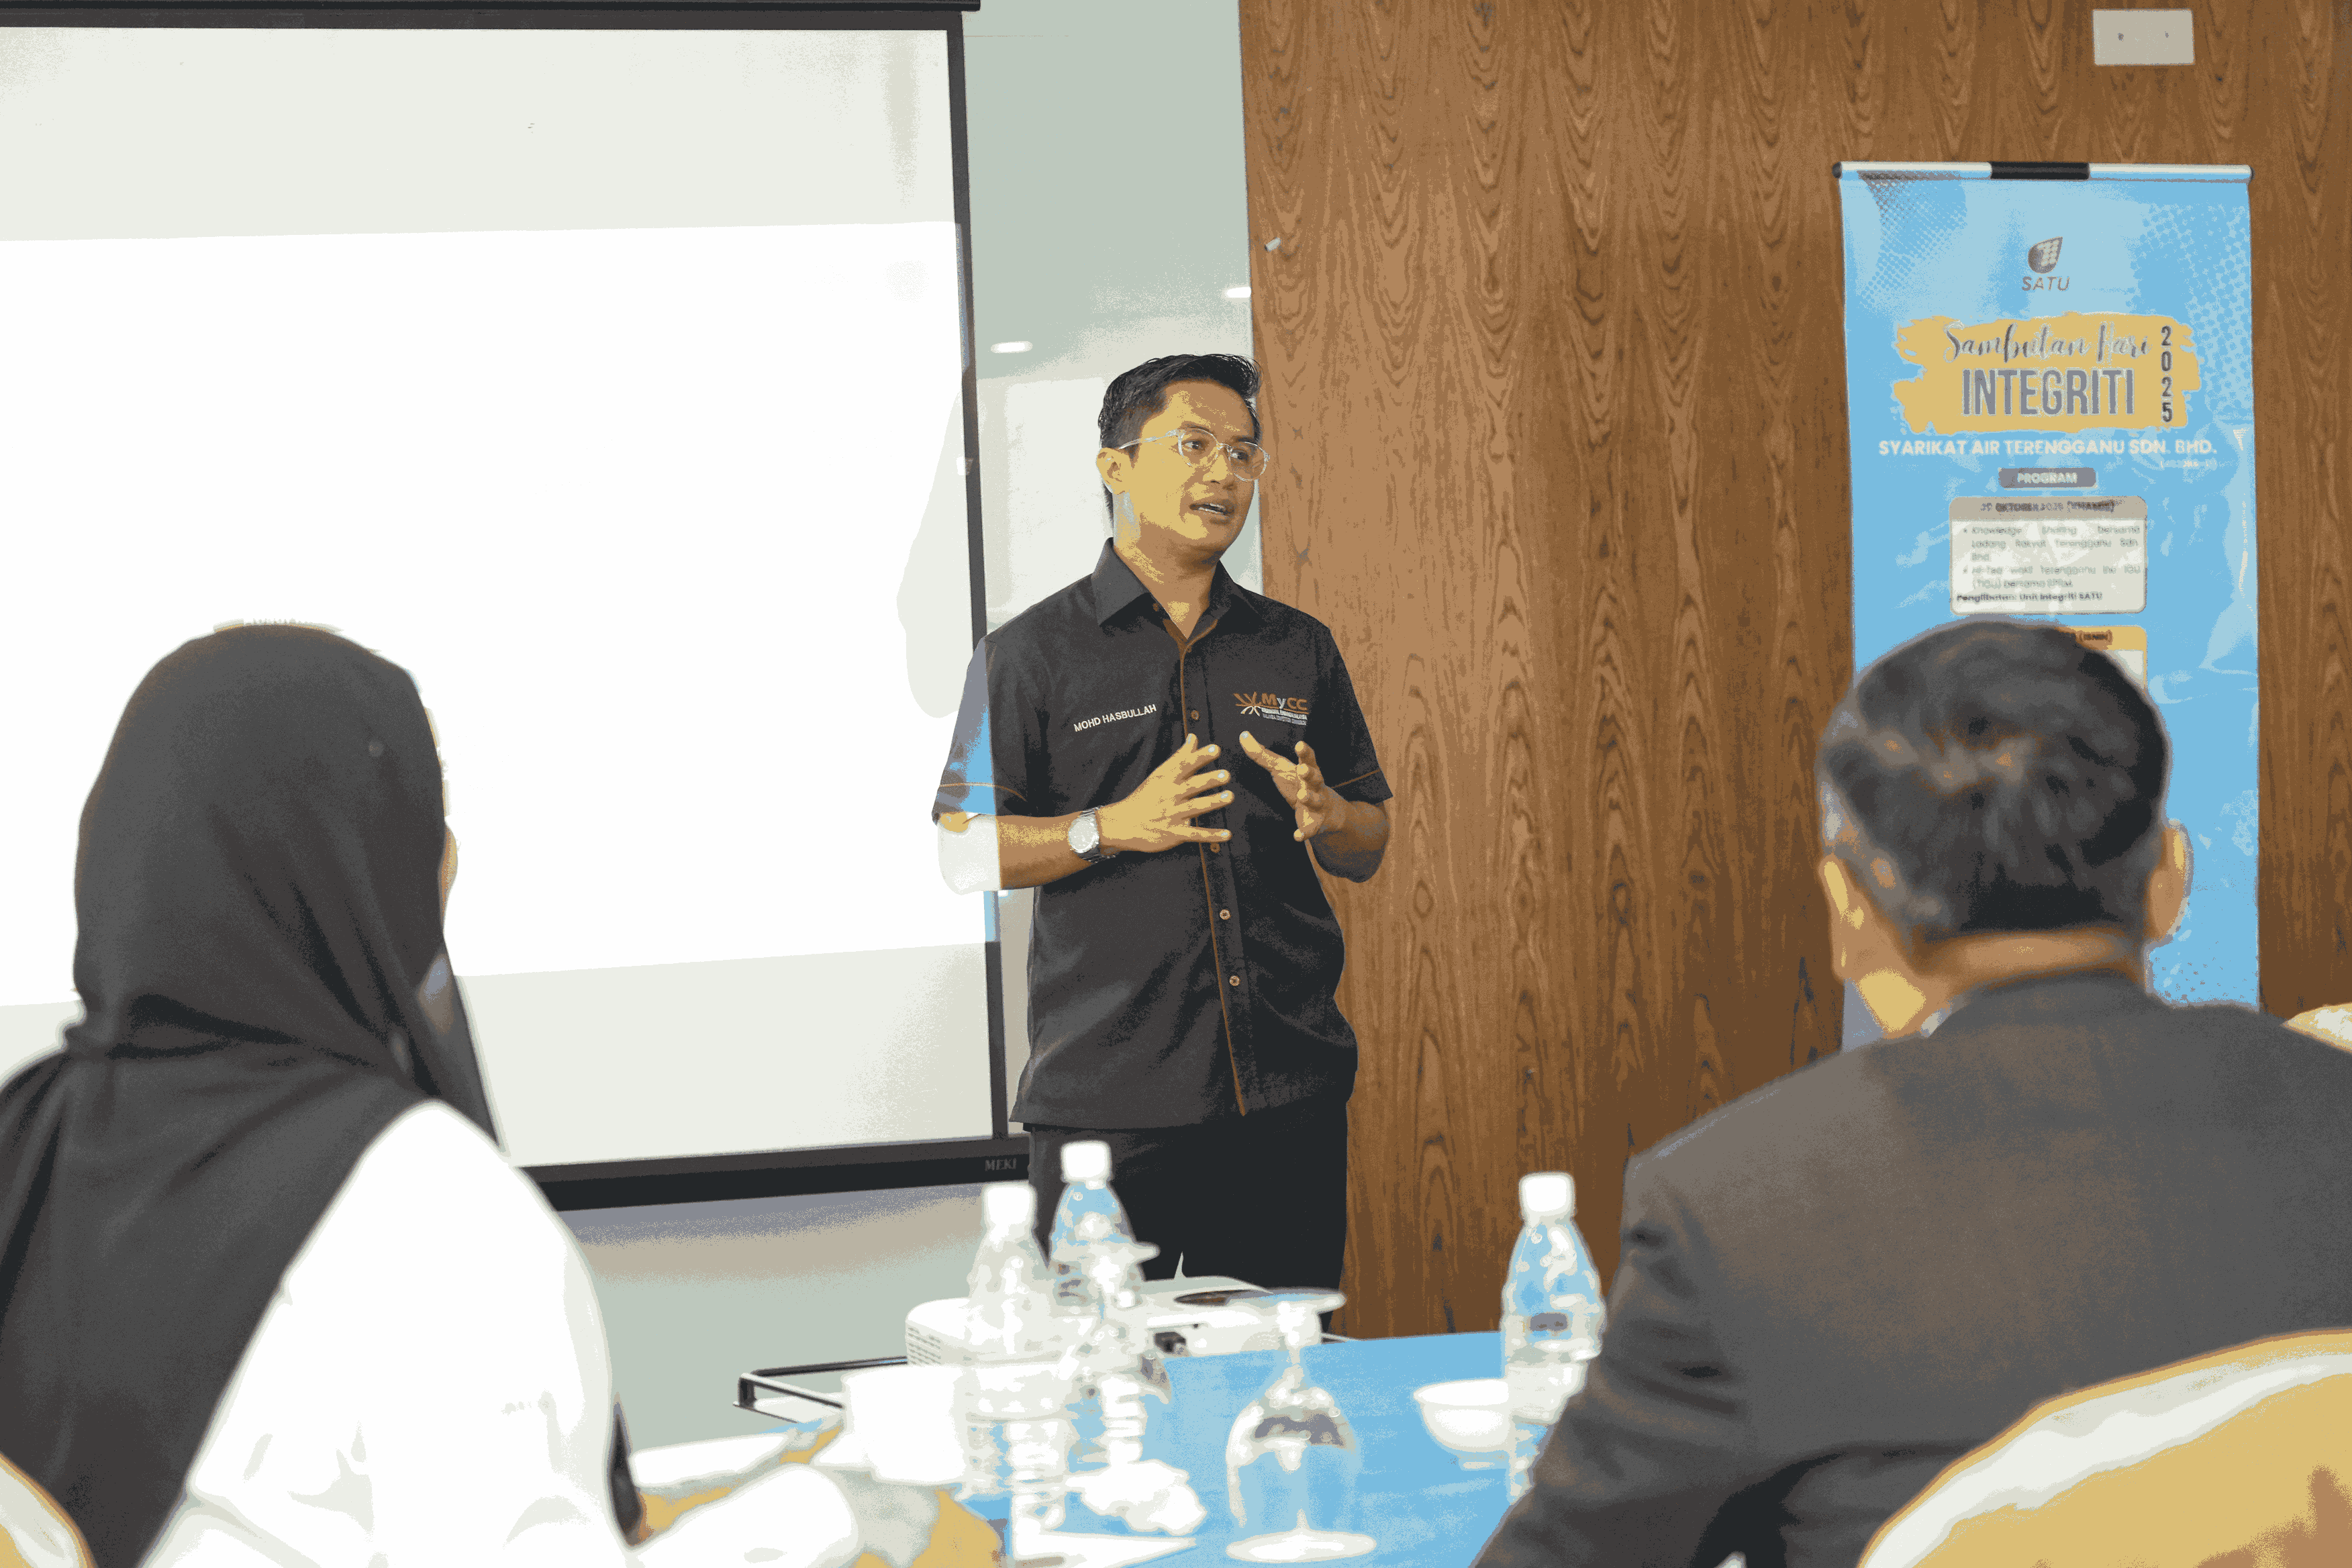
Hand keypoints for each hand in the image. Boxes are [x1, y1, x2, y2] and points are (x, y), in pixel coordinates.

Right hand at [1097, 733, 1235, 853]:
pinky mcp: (1174, 833)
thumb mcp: (1159, 774)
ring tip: (1229, 796)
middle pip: (1192, 786)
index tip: (1215, 749)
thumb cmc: (1145, 796)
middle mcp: (1171, 796)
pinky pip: (1195, 834)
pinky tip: (1227, 834)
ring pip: (1195, 808)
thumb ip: (1180, 757)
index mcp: (1167, 780)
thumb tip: (1194, 738)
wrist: (1124, 823)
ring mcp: (1173, 815)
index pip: (1185, 765)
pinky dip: (1211, 835)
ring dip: (1213, 803)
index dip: (1200, 757)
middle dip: (1209, 780)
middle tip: (1225, 774)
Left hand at [1239, 732, 1341, 841]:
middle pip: (1316, 777)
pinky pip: (1310, 829)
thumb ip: (1262, 754)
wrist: (1326, 811)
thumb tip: (1243, 735)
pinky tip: (1297, 836)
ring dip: (1309, 798)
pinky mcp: (1315, 823)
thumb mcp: (1282, 769)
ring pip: (1315, 800)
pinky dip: (1304, 832)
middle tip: (1303, 769)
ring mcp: (1317, 804)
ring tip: (1302, 795)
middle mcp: (1315, 785)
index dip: (1305, 752)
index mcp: (1307, 770)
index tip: (1300, 744)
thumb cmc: (1298, 783)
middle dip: (1310, 773)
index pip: (1308, 758)